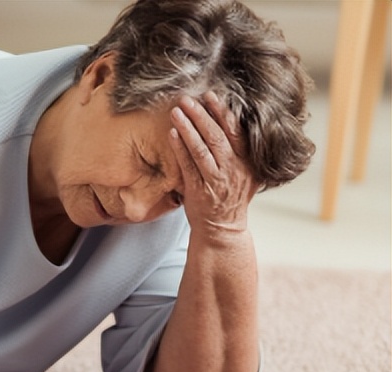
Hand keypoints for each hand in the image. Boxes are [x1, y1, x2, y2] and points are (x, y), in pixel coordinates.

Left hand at [169, 91, 259, 241]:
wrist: (222, 228)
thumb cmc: (231, 196)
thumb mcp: (246, 173)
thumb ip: (241, 150)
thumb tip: (233, 119)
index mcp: (247, 161)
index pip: (236, 131)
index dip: (223, 112)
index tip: (211, 95)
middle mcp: (234, 169)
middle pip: (217, 136)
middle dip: (201, 115)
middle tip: (188, 98)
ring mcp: (216, 180)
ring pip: (202, 149)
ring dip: (188, 127)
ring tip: (176, 111)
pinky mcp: (198, 190)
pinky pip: (188, 165)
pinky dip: (180, 148)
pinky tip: (172, 133)